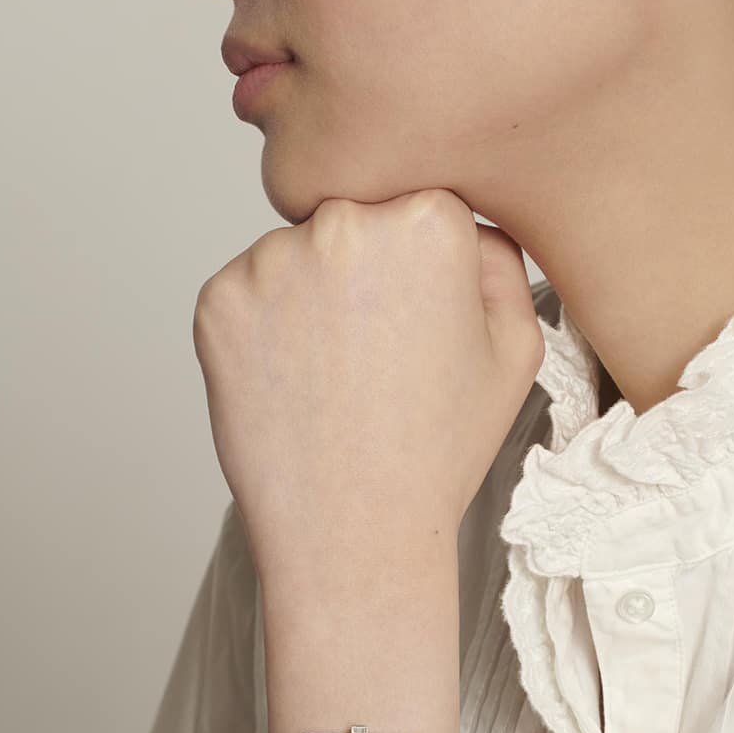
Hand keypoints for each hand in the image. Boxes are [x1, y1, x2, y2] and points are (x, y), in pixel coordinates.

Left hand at [191, 190, 543, 586]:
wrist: (354, 530)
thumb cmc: (440, 447)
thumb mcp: (516, 350)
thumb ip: (501, 259)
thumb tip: (464, 217)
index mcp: (427, 221)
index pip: (423, 201)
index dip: (428, 263)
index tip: (424, 318)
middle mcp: (343, 223)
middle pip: (356, 218)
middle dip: (368, 269)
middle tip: (381, 351)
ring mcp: (270, 260)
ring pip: (299, 254)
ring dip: (313, 295)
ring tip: (338, 377)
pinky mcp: (217, 300)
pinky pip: (249, 291)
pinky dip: (268, 328)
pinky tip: (298, 384)